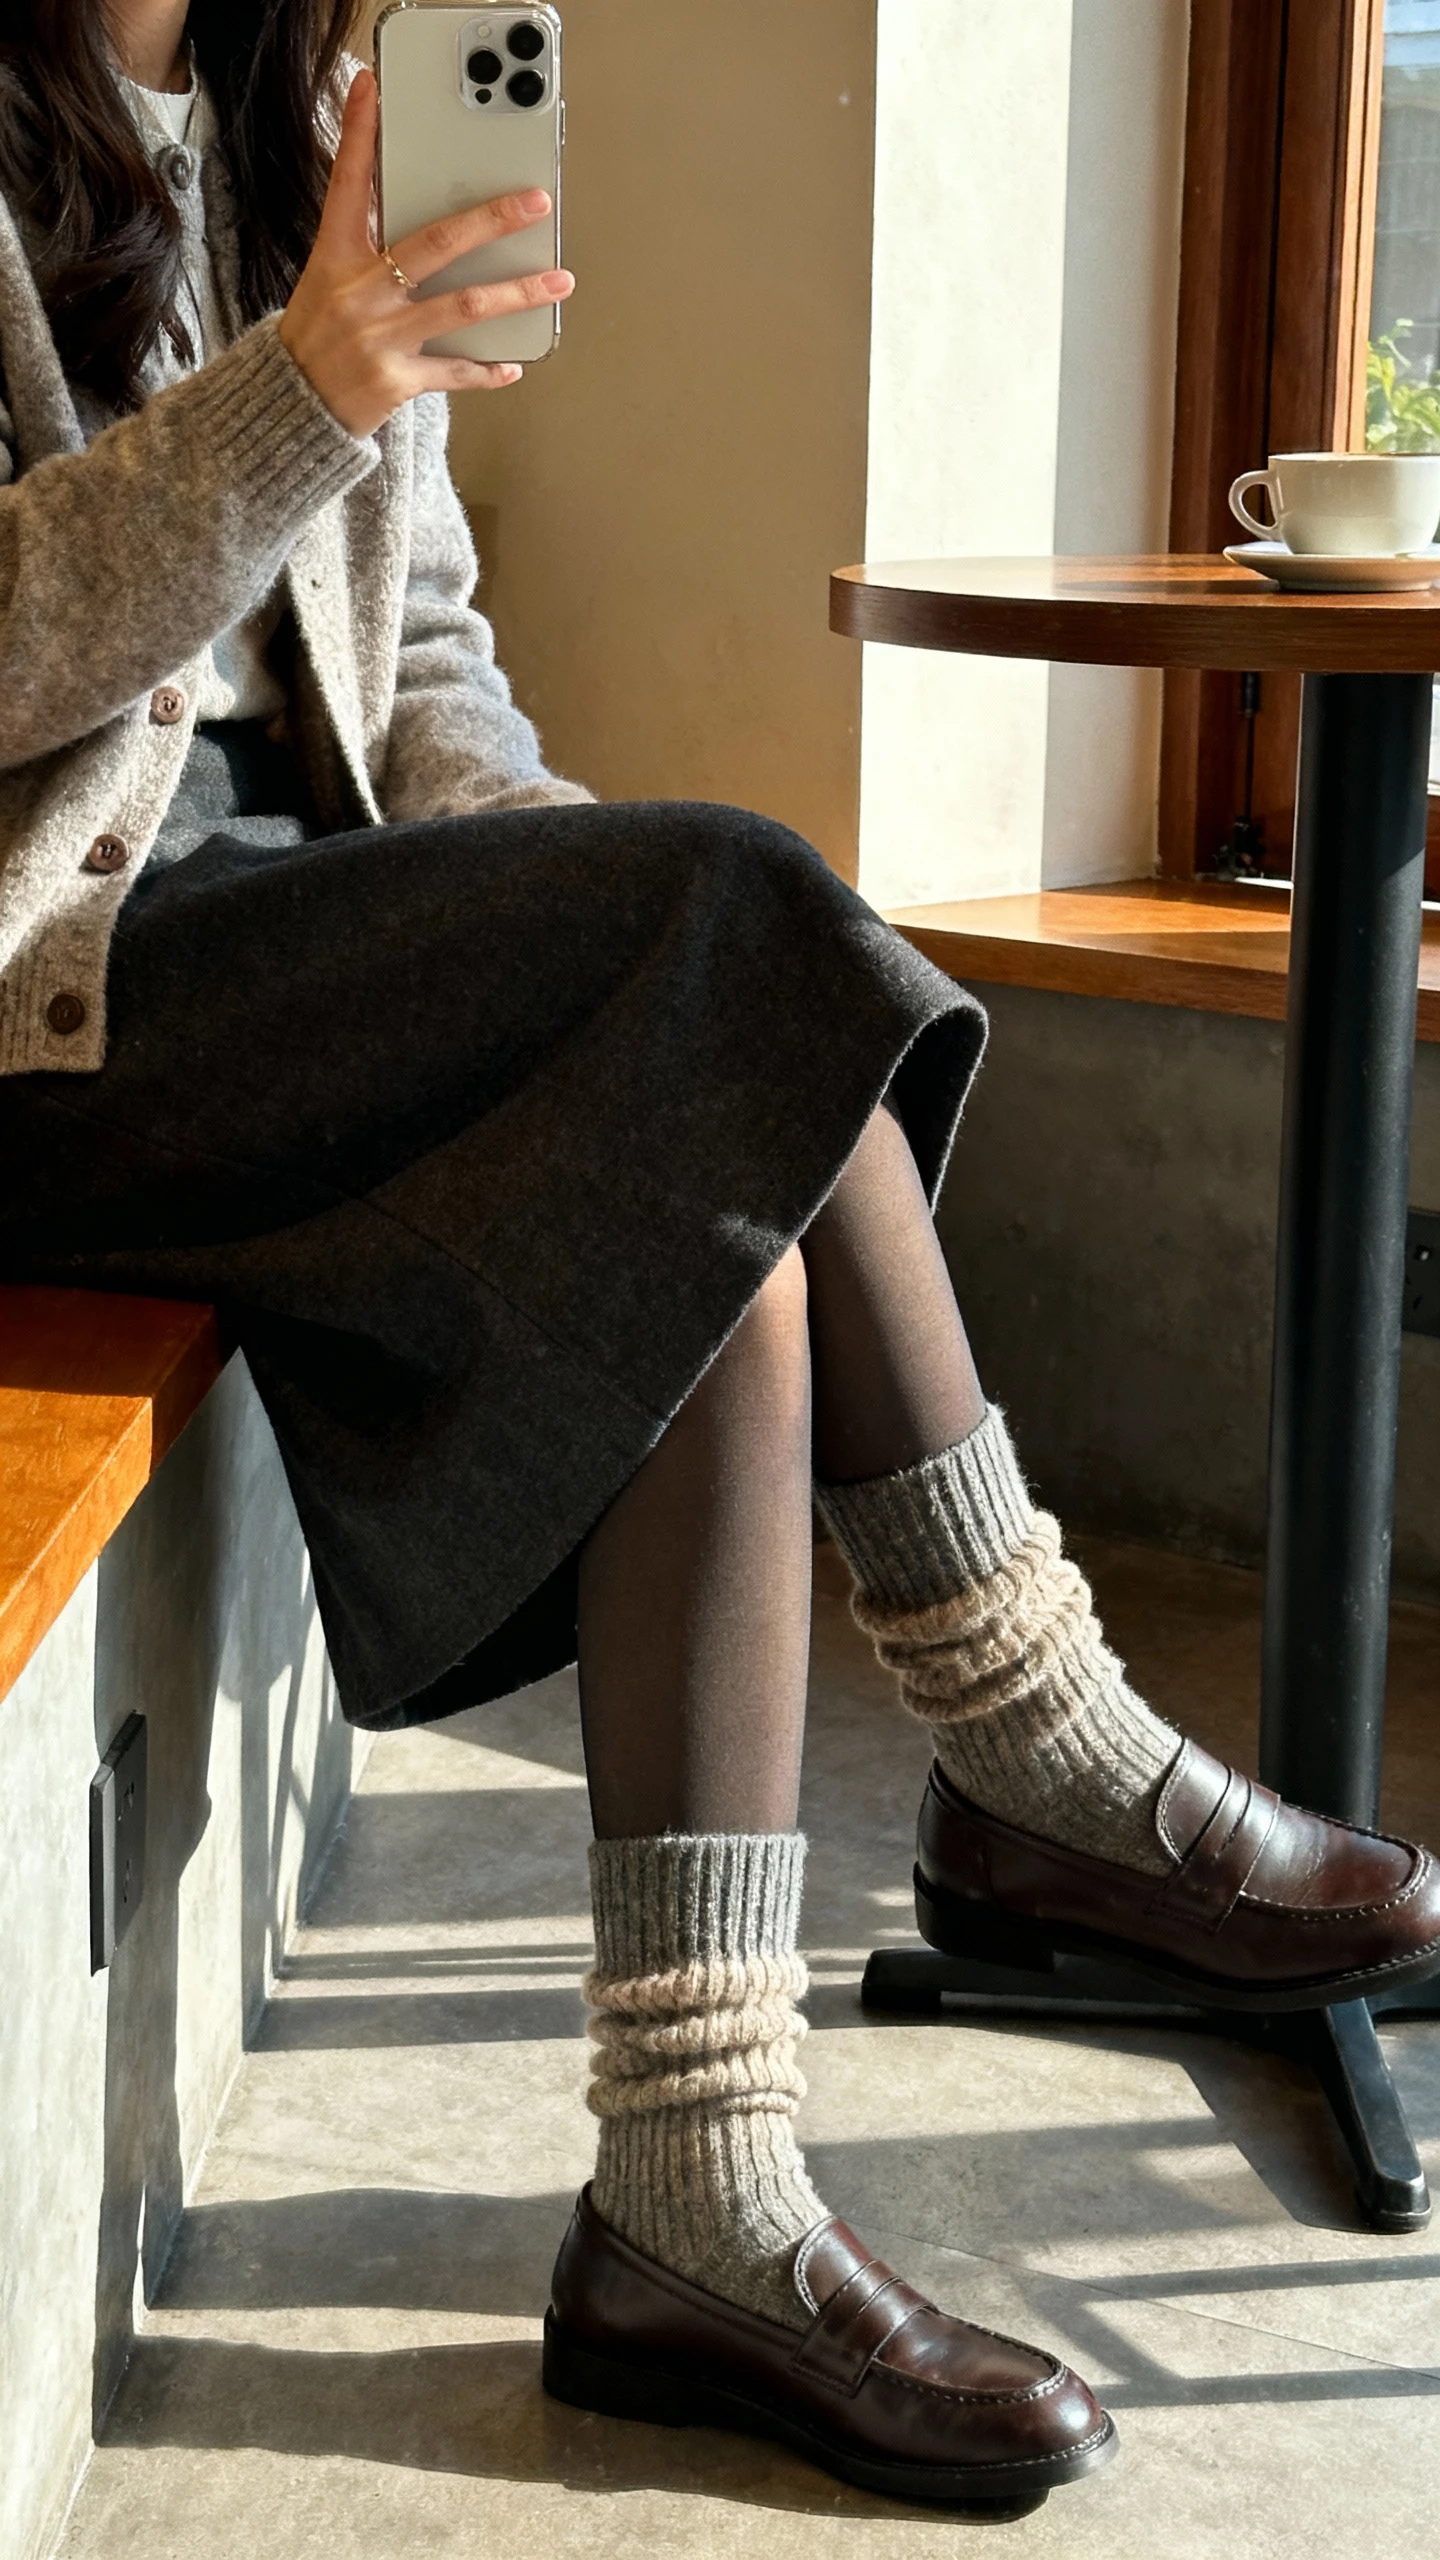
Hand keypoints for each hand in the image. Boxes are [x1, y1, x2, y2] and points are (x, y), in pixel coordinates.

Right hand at [278, 69, 573, 437]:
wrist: (291, 406)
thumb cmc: (316, 337)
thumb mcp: (327, 280)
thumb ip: (366, 246)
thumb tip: (416, 216)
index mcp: (336, 257)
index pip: (347, 183)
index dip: (358, 135)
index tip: (371, 88)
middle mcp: (360, 292)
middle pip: (435, 243)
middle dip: (490, 220)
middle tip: (534, 202)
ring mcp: (380, 337)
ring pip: (464, 307)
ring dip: (517, 294)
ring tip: (557, 282)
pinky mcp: (396, 380)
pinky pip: (454, 371)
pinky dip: (487, 369)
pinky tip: (514, 364)